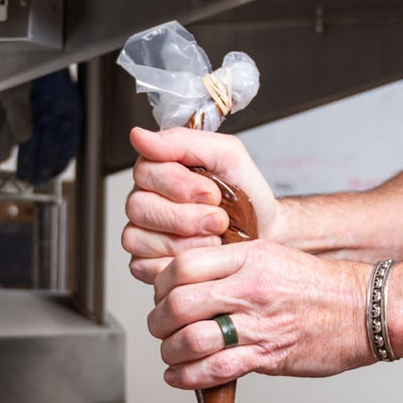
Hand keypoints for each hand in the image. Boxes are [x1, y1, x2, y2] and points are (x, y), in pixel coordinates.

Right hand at [120, 126, 281, 282]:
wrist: (265, 231)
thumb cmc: (245, 194)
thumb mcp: (226, 155)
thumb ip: (183, 142)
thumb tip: (139, 136)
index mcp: (159, 169)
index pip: (145, 171)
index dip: (179, 185)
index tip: (212, 192)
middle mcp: (145, 199)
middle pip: (138, 206)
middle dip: (184, 217)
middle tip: (218, 219)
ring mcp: (142, 232)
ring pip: (136, 237)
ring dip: (183, 241)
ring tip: (214, 238)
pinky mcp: (145, 263)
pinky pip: (142, 265)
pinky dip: (174, 264)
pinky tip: (198, 255)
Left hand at [145, 240, 371, 389]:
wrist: (365, 310)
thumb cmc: (321, 287)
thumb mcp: (274, 257)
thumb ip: (233, 267)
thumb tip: (192, 283)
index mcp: (249, 257)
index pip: (183, 266)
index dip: (160, 285)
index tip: (161, 297)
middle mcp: (250, 287)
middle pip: (178, 303)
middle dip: (158, 322)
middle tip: (159, 329)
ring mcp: (258, 323)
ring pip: (190, 338)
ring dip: (169, 352)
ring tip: (170, 355)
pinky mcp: (268, 355)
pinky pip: (214, 369)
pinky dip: (187, 378)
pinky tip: (180, 377)